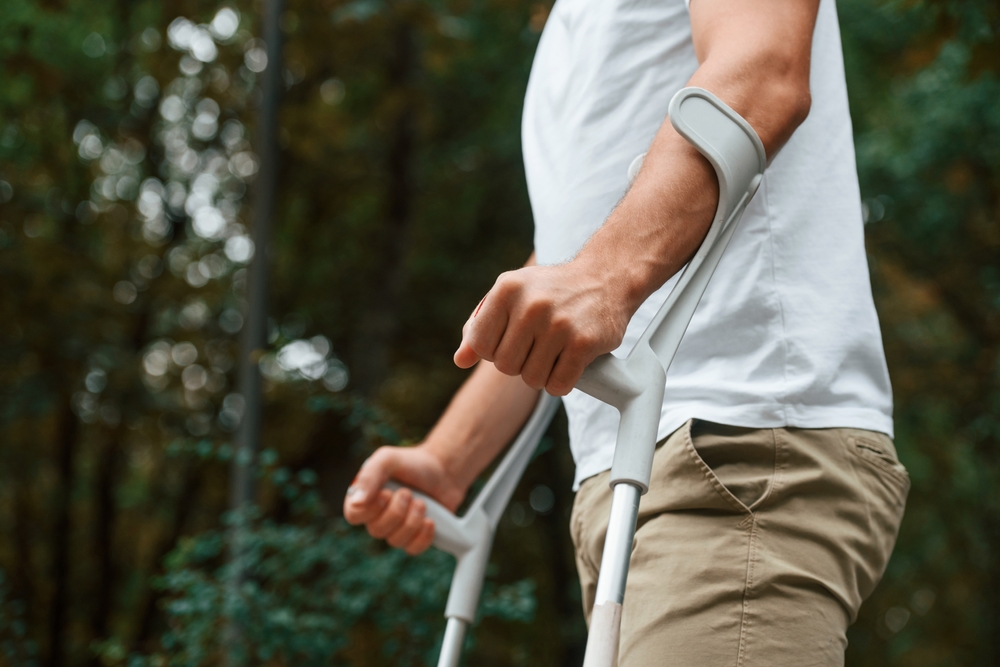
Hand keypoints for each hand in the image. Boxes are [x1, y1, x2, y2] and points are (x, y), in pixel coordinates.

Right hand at [343, 445, 465, 554]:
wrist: (443, 470)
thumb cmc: (412, 463)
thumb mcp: (388, 459)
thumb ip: (369, 476)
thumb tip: (357, 502)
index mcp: (365, 497)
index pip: (354, 515)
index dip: (370, 509)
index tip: (387, 493)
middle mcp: (377, 516)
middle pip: (376, 530)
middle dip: (397, 511)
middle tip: (408, 492)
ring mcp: (396, 529)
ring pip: (395, 541)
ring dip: (412, 520)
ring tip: (422, 502)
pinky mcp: (414, 537)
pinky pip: (412, 549)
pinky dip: (423, 536)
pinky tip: (430, 520)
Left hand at [453, 261, 632, 394]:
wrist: (605, 278)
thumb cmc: (550, 291)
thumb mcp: (511, 295)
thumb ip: (481, 325)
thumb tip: (460, 360)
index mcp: (507, 289)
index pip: (480, 345)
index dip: (494, 351)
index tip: (511, 340)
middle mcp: (531, 305)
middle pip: (505, 366)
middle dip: (519, 363)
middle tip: (537, 346)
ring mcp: (559, 324)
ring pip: (532, 379)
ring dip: (542, 374)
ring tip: (554, 352)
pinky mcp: (584, 343)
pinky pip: (558, 385)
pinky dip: (561, 383)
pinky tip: (568, 363)